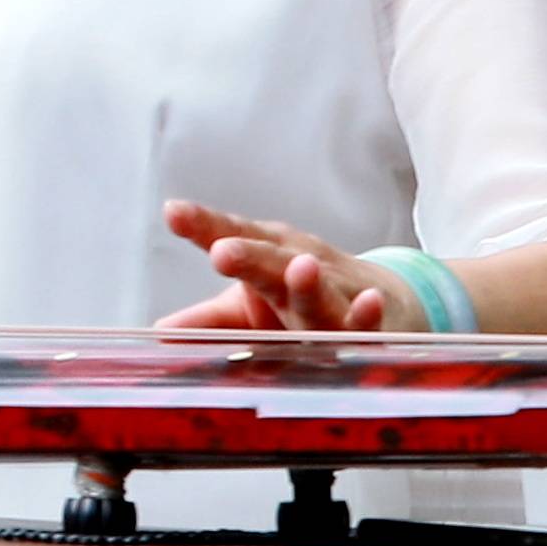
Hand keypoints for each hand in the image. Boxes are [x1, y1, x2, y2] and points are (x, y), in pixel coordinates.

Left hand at [158, 198, 399, 331]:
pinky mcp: (369, 327)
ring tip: (302, 269)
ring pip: (320, 291)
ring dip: (309, 283)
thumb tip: (161, 332)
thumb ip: (208, 319)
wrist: (385, 302)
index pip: (232, 236)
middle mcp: (300, 268)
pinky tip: (371, 302)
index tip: (175, 213)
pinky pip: (367, 323)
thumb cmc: (300, 302)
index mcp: (266, 257)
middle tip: (222, 251)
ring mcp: (336, 295)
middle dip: (249, 257)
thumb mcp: (250, 308)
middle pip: (271, 261)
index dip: (204, 226)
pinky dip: (368, 313)